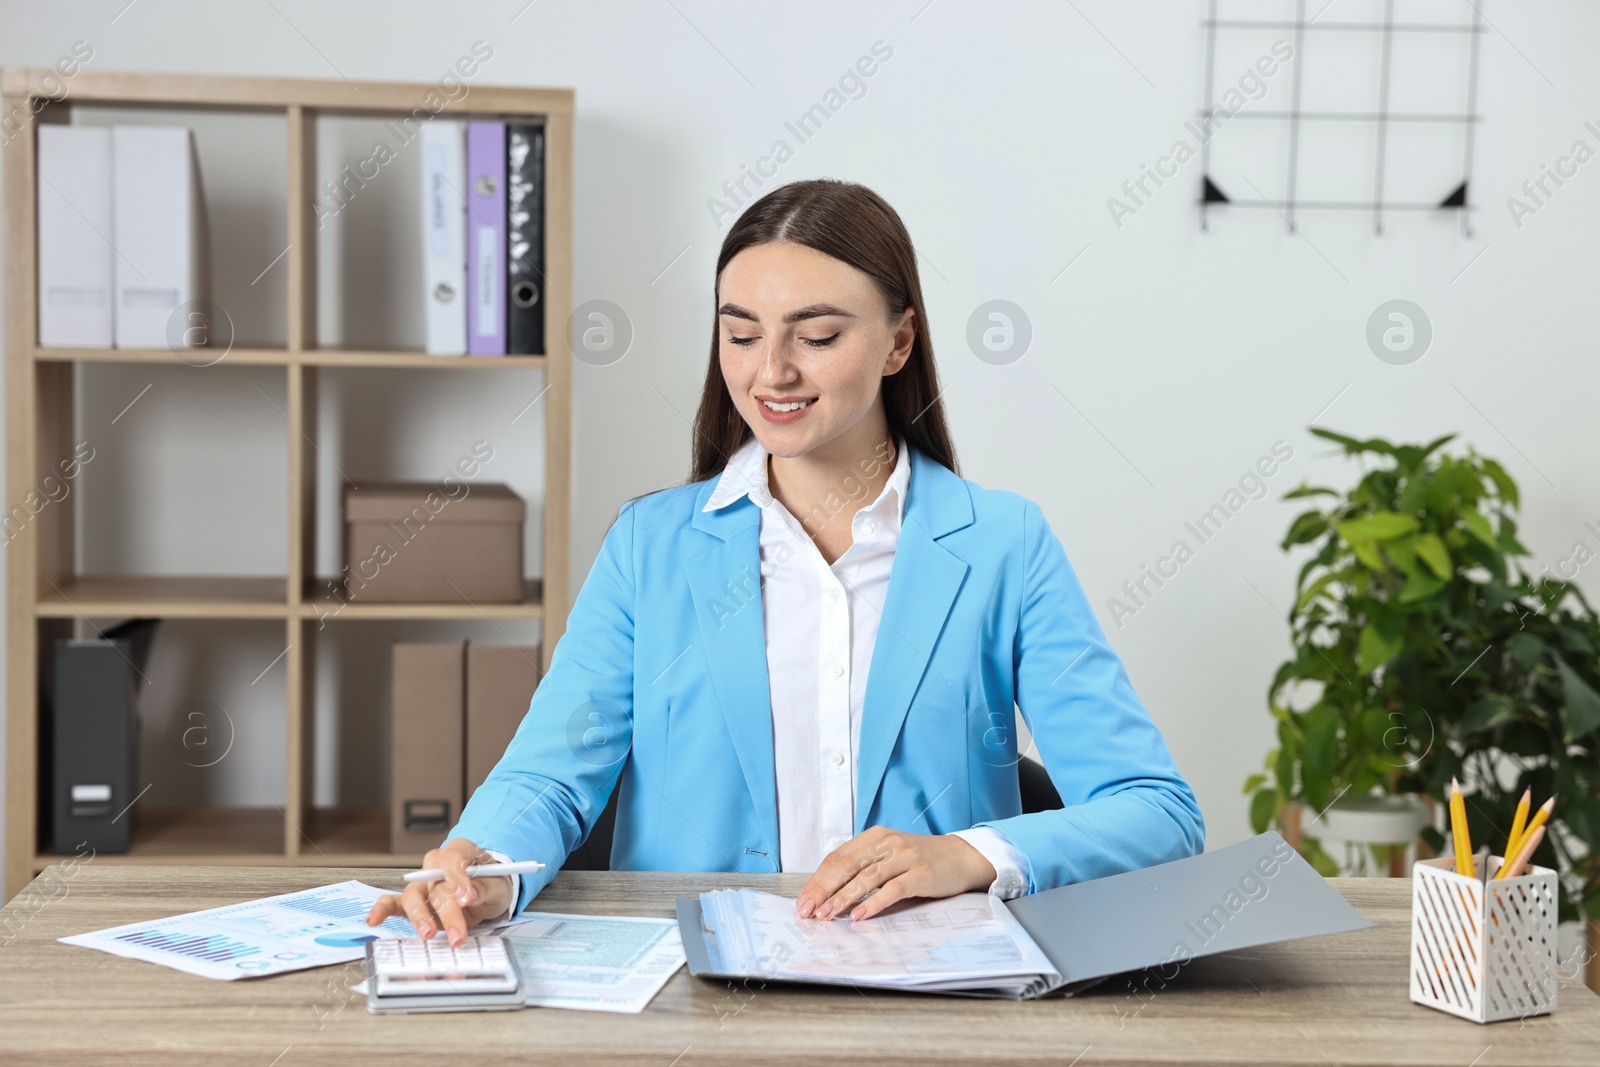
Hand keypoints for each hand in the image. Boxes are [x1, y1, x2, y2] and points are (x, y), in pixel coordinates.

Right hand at [365, 838, 514, 944]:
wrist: (487, 893)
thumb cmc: (492, 884)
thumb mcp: (499, 885)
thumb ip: (486, 888)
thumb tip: (471, 893)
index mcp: (459, 851)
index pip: (453, 859)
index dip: (458, 878)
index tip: (467, 898)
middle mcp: (435, 865)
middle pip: (436, 885)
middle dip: (448, 912)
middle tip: (458, 935)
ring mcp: (422, 884)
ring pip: (413, 897)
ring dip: (420, 918)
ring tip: (429, 934)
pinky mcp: (413, 902)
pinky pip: (392, 903)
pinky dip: (381, 910)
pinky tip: (373, 920)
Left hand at [796, 827, 996, 921]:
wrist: (961, 857)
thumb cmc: (920, 861)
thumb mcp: (889, 856)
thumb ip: (864, 867)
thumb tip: (829, 894)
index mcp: (874, 837)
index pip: (838, 857)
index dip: (818, 880)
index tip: (804, 900)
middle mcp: (887, 842)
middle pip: (847, 866)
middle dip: (823, 890)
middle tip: (808, 910)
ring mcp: (905, 857)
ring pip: (866, 877)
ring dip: (843, 898)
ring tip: (827, 915)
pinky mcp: (921, 873)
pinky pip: (892, 889)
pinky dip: (873, 903)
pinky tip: (859, 915)